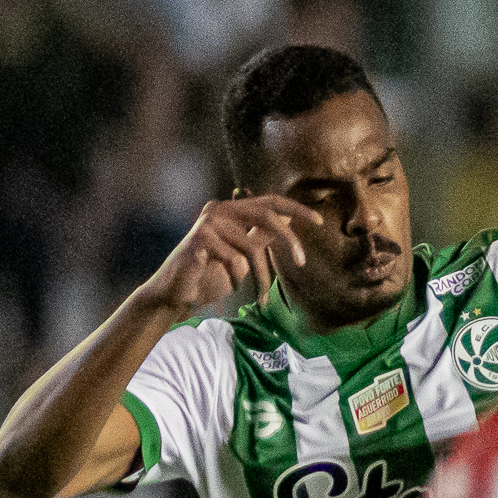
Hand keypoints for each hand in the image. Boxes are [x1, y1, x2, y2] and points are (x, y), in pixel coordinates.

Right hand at [136, 194, 321, 318]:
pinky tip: (227, 283)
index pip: (269, 201)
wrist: (178, 293)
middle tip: (302, 261)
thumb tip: (289, 222)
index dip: (295, 208)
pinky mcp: (200, 238)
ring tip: (262, 296)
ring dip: (261, 277)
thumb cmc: (211, 274)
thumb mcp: (243, 254)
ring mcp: (208, 222)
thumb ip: (260, 236)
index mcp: (232, 211)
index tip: (319, 221)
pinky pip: (234, 261)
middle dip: (288, 239)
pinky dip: (237, 278)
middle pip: (266, 215)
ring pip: (251, 248)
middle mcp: (219, 210)